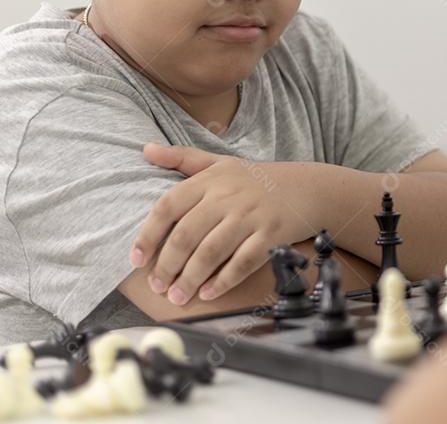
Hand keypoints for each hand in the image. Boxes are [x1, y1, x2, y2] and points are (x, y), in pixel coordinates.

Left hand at [131, 143, 314, 305]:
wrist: (310, 187)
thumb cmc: (259, 179)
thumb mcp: (221, 162)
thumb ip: (182, 158)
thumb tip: (145, 150)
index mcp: (212, 180)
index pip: (169, 206)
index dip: (148, 234)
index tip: (136, 259)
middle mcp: (229, 196)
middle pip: (187, 234)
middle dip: (167, 265)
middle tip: (157, 285)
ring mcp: (251, 216)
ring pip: (212, 252)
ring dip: (191, 278)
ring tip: (178, 296)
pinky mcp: (271, 234)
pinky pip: (243, 262)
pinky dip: (224, 281)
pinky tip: (209, 293)